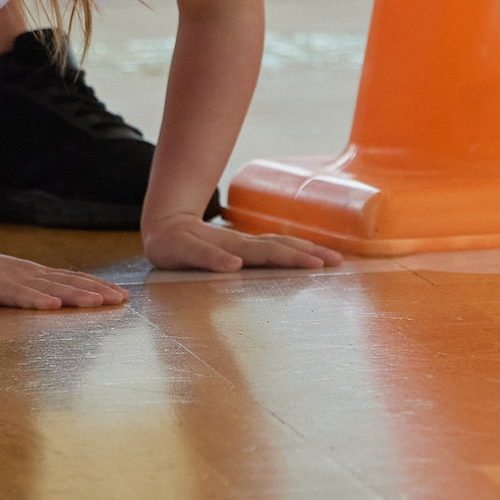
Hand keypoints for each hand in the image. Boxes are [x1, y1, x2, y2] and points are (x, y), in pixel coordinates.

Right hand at [0, 247, 129, 309]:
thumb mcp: (12, 283)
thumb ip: (32, 290)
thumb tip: (58, 300)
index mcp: (36, 275)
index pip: (73, 279)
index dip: (98, 286)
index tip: (121, 295)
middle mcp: (31, 275)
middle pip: (69, 282)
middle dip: (97, 291)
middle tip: (121, 300)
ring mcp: (15, 281)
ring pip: (51, 289)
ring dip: (76, 295)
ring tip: (98, 302)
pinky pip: (21, 296)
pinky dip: (38, 300)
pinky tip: (53, 306)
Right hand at [143, 212, 343, 273]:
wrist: (160, 229)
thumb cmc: (201, 250)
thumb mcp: (230, 259)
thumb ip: (257, 266)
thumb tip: (295, 269)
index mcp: (247, 248)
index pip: (282, 248)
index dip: (309, 252)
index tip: (338, 261)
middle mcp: (233, 244)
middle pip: (271, 248)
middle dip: (302, 254)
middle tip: (330, 262)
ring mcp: (209, 246)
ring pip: (244, 249)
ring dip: (274, 255)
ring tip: (301, 262)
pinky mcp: (183, 249)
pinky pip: (202, 256)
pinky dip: (217, 260)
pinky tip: (232, 266)